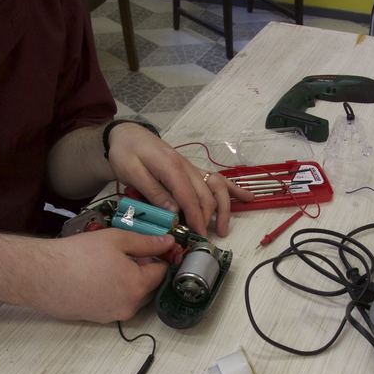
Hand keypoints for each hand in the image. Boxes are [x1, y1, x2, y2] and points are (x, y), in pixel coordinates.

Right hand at [24, 229, 174, 322]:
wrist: (43, 276)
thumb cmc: (79, 254)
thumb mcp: (116, 240)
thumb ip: (146, 242)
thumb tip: (168, 243)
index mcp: (138, 286)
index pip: (162, 272)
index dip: (160, 257)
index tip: (152, 247)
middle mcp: (130, 306)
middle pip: (149, 287)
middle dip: (144, 271)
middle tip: (127, 253)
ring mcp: (114, 315)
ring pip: (132, 297)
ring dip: (129, 282)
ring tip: (110, 264)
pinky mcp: (98, 319)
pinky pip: (116, 304)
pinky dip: (114, 292)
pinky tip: (98, 278)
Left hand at [105, 123, 253, 235]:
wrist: (128, 134)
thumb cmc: (126, 153)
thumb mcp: (132, 172)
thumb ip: (153, 190)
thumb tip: (174, 211)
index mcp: (171, 167)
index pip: (189, 196)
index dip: (196, 217)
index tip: (199, 235)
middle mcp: (187, 167)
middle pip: (206, 195)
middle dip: (208, 219)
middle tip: (204, 239)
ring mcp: (192, 168)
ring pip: (216, 187)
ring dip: (224, 208)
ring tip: (223, 229)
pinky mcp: (192, 170)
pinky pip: (216, 178)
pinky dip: (233, 189)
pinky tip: (247, 198)